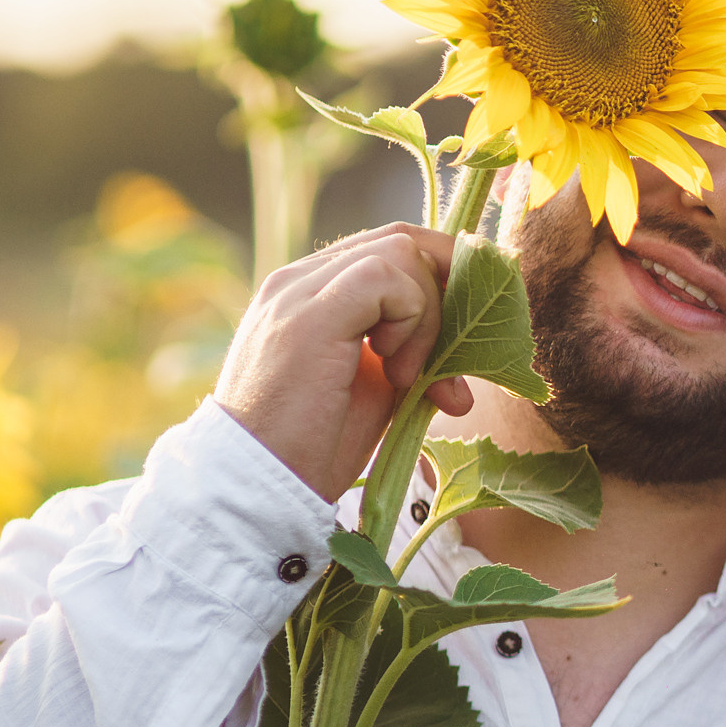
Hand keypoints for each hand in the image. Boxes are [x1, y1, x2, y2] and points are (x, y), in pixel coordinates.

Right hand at [215, 224, 473, 501]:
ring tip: (409, 377)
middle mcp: (299, 281)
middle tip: (456, 353)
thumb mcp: (377, 389)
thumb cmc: (313, 447)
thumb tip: (468, 351)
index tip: (463, 336)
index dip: (439, 282)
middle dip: (449, 288)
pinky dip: (412, 318)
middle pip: (401, 239)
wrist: (257, 488)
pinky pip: (387, 275)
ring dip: (429, 315)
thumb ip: (412, 353)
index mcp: (311, 294)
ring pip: (400, 251)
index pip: (389, 250)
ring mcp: (298, 292)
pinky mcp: (309, 315)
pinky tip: (397, 371)